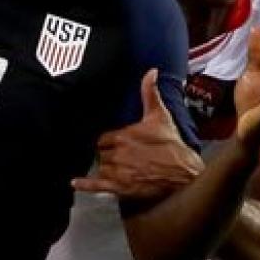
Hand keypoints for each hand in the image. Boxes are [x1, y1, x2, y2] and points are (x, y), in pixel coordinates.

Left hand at [74, 69, 203, 199]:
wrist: (184, 173)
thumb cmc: (172, 145)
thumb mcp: (160, 116)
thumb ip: (150, 93)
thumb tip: (151, 72)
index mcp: (122, 136)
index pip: (103, 138)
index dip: (108, 140)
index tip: (115, 142)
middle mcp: (117, 154)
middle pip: (101, 153)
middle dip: (108, 154)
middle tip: (119, 156)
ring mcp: (117, 172)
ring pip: (101, 168)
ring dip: (105, 168)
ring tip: (116, 168)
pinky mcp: (120, 188)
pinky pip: (96, 186)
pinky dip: (84, 184)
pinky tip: (75, 182)